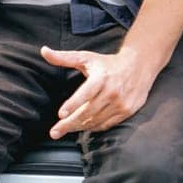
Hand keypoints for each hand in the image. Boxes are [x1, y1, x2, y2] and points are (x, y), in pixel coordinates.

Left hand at [40, 45, 155, 137]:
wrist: (139, 66)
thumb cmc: (107, 63)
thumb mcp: (86, 57)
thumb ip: (64, 57)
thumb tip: (43, 51)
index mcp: (101, 77)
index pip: (85, 93)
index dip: (73, 104)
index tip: (61, 114)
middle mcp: (112, 91)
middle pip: (88, 112)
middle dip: (69, 124)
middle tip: (55, 132)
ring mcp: (120, 103)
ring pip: (95, 120)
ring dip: (79, 127)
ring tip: (65, 129)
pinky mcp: (126, 111)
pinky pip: (106, 124)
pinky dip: (93, 127)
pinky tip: (83, 126)